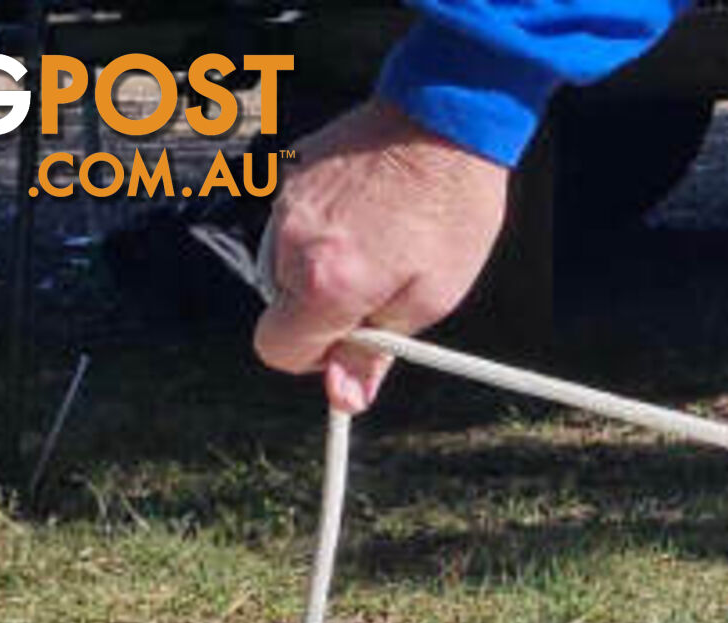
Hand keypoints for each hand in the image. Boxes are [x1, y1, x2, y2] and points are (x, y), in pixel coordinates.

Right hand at [255, 99, 509, 412]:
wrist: (445, 120)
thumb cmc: (450, 213)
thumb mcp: (429, 299)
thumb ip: (375, 351)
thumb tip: (344, 399)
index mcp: (325, 282)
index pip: (277, 350)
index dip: (314, 360)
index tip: (350, 342)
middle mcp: (291, 242)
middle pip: (279, 309)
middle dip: (319, 312)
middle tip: (377, 291)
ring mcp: (286, 203)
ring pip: (282, 268)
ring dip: (319, 272)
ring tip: (376, 245)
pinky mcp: (292, 174)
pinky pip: (292, 227)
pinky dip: (319, 235)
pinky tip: (365, 214)